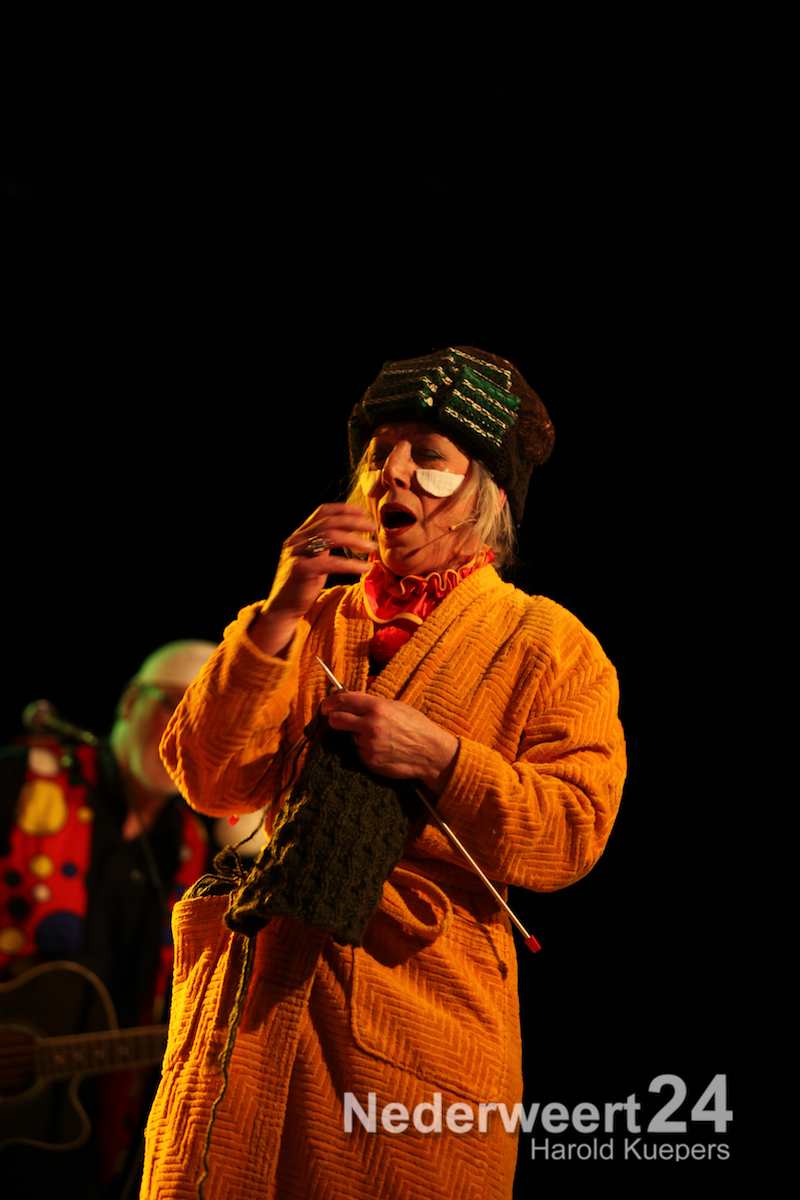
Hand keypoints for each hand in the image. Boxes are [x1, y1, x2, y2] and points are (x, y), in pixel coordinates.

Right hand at [265, 503, 377, 621]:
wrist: (282, 607)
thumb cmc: (302, 584)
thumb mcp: (314, 559)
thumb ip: (325, 545)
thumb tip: (351, 535)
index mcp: (300, 534)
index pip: (322, 511)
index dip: (344, 509)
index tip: (363, 512)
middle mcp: (296, 540)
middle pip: (329, 522)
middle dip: (353, 522)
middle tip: (373, 527)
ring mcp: (297, 553)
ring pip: (330, 537)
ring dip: (355, 540)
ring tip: (372, 547)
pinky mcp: (301, 569)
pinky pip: (331, 562)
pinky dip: (351, 564)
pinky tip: (365, 567)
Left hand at [320, 691, 458, 795]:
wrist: (431, 753)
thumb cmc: (417, 726)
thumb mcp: (396, 706)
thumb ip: (372, 704)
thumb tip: (350, 702)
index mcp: (377, 707)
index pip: (343, 700)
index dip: (330, 702)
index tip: (326, 705)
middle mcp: (369, 725)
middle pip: (336, 720)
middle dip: (334, 719)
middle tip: (335, 719)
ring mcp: (368, 745)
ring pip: (350, 737)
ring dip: (357, 736)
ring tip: (378, 737)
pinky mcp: (369, 760)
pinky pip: (359, 751)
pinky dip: (365, 749)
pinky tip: (382, 748)